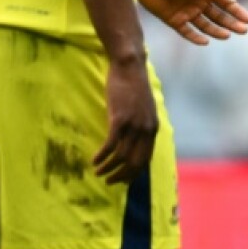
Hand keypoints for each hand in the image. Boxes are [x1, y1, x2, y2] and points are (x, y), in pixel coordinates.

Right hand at [94, 58, 157, 184]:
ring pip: (121, 156)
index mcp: (153, 129)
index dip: (133, 173)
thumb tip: (132, 137)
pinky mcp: (119, 119)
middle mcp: (146, 131)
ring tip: (98, 172)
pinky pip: (111, 144)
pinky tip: (94, 160)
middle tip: (109, 182)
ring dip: (109, 168)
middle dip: (121, 176)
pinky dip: (102, 156)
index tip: (122, 180)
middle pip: (135, 163)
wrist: (129, 67)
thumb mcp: (142, 108)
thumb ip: (140, 123)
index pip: (146, 160)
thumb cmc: (132, 84)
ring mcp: (133, 125)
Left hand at [133, 0, 247, 45]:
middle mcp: (196, 1)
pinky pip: (186, 31)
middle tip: (243, 31)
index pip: (225, 3)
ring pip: (204, 25)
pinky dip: (195, 37)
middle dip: (231, 23)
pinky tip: (205, 41)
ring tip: (227, 35)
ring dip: (216, 31)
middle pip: (217, 16)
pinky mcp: (172, 19)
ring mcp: (185, 11)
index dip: (237, 11)